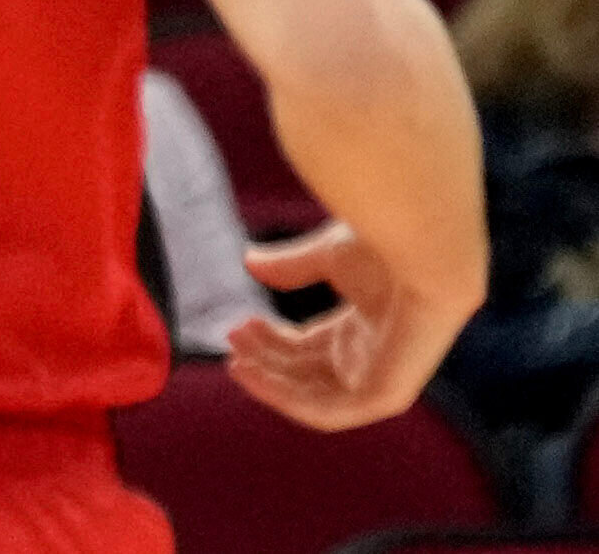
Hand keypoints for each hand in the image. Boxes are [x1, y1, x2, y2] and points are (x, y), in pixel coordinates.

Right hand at [226, 224, 468, 430]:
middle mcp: (370, 358)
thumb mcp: (328, 256)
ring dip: (272, 384)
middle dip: (267, 359)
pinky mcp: (385, 396)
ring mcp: (379, 380)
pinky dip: (289, 400)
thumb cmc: (386, 246)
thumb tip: (249, 263)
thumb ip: (291, 266)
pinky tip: (258, 377)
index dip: (273, 340)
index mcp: (363, 328)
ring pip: (314, 397)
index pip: (311, 348)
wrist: (425, 253)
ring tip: (237, 364)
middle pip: (308, 372)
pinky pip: (329, 412)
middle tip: (231, 340)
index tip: (240, 323)